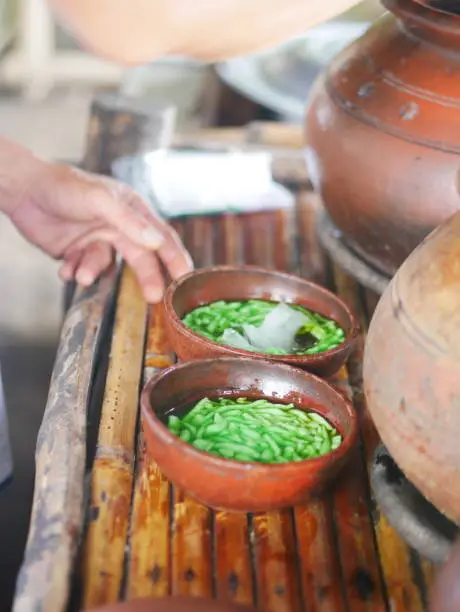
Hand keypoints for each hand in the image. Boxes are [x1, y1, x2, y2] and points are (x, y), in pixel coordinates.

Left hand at [8, 161, 192, 302]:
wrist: (24, 191)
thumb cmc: (65, 186)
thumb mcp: (100, 200)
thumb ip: (129, 222)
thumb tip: (157, 242)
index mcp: (132, 210)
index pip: (162, 237)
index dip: (176, 258)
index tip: (187, 278)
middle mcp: (119, 227)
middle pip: (141, 258)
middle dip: (146, 278)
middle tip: (152, 298)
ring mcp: (98, 241)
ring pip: (106, 267)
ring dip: (93, 271)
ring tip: (80, 273)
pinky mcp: (77, 253)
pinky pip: (83, 271)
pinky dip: (74, 272)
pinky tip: (65, 269)